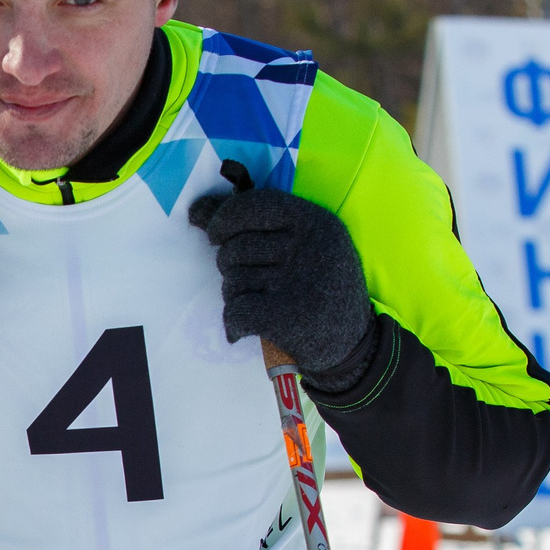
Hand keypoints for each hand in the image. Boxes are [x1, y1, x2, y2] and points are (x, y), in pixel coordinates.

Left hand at [187, 160, 374, 378]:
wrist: (353, 344)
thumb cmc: (318, 286)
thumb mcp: (298, 245)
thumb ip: (248, 223)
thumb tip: (196, 210)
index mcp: (314, 221)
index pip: (253, 205)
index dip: (223, 219)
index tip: (216, 235)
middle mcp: (309, 247)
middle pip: (234, 248)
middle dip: (231, 268)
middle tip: (253, 282)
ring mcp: (300, 282)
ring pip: (233, 281)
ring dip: (236, 296)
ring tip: (260, 303)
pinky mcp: (289, 317)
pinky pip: (236, 312)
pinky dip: (234, 323)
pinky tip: (245, 328)